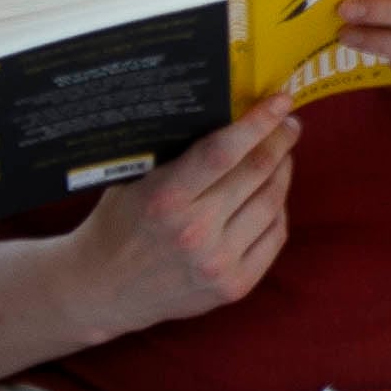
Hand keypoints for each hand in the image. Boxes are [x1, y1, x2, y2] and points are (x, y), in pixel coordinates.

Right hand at [71, 103, 294, 333]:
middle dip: (279, 141)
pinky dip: (279, 208)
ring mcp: (218, 262)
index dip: (258, 123)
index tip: (281, 99)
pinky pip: (275, 234)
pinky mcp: (235, 286)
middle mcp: (195, 232)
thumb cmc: (118, 224)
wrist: (102, 291)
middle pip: (257, 173)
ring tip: (281, 156)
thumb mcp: (133, 181)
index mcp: (165, 199)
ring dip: (282, 171)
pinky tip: (273, 194)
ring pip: (273, 202)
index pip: (223, 152)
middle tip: (288, 123)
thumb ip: (176, 154)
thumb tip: (227, 113)